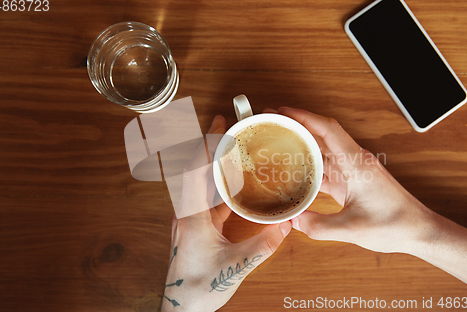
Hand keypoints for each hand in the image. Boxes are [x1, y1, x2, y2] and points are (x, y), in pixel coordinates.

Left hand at [161, 115, 291, 311]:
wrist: (180, 309)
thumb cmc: (198, 288)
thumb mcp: (236, 266)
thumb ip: (264, 244)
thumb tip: (286, 224)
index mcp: (192, 216)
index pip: (196, 170)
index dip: (208, 144)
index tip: (219, 124)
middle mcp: (187, 213)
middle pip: (197, 170)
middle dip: (212, 146)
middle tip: (229, 127)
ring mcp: (190, 220)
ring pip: (202, 183)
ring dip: (216, 164)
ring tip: (234, 149)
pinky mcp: (195, 228)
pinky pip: (208, 199)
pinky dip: (221, 186)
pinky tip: (236, 184)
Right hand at [276, 107, 434, 253]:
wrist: (418, 231)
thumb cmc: (395, 224)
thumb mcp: (352, 229)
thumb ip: (318, 226)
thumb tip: (292, 220)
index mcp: (356, 163)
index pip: (328, 129)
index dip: (304, 117)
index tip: (283, 111)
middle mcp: (354, 161)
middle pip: (321, 134)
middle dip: (296, 126)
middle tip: (272, 122)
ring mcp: (352, 170)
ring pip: (321, 150)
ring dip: (300, 144)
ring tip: (277, 142)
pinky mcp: (351, 181)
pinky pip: (325, 167)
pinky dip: (308, 165)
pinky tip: (292, 170)